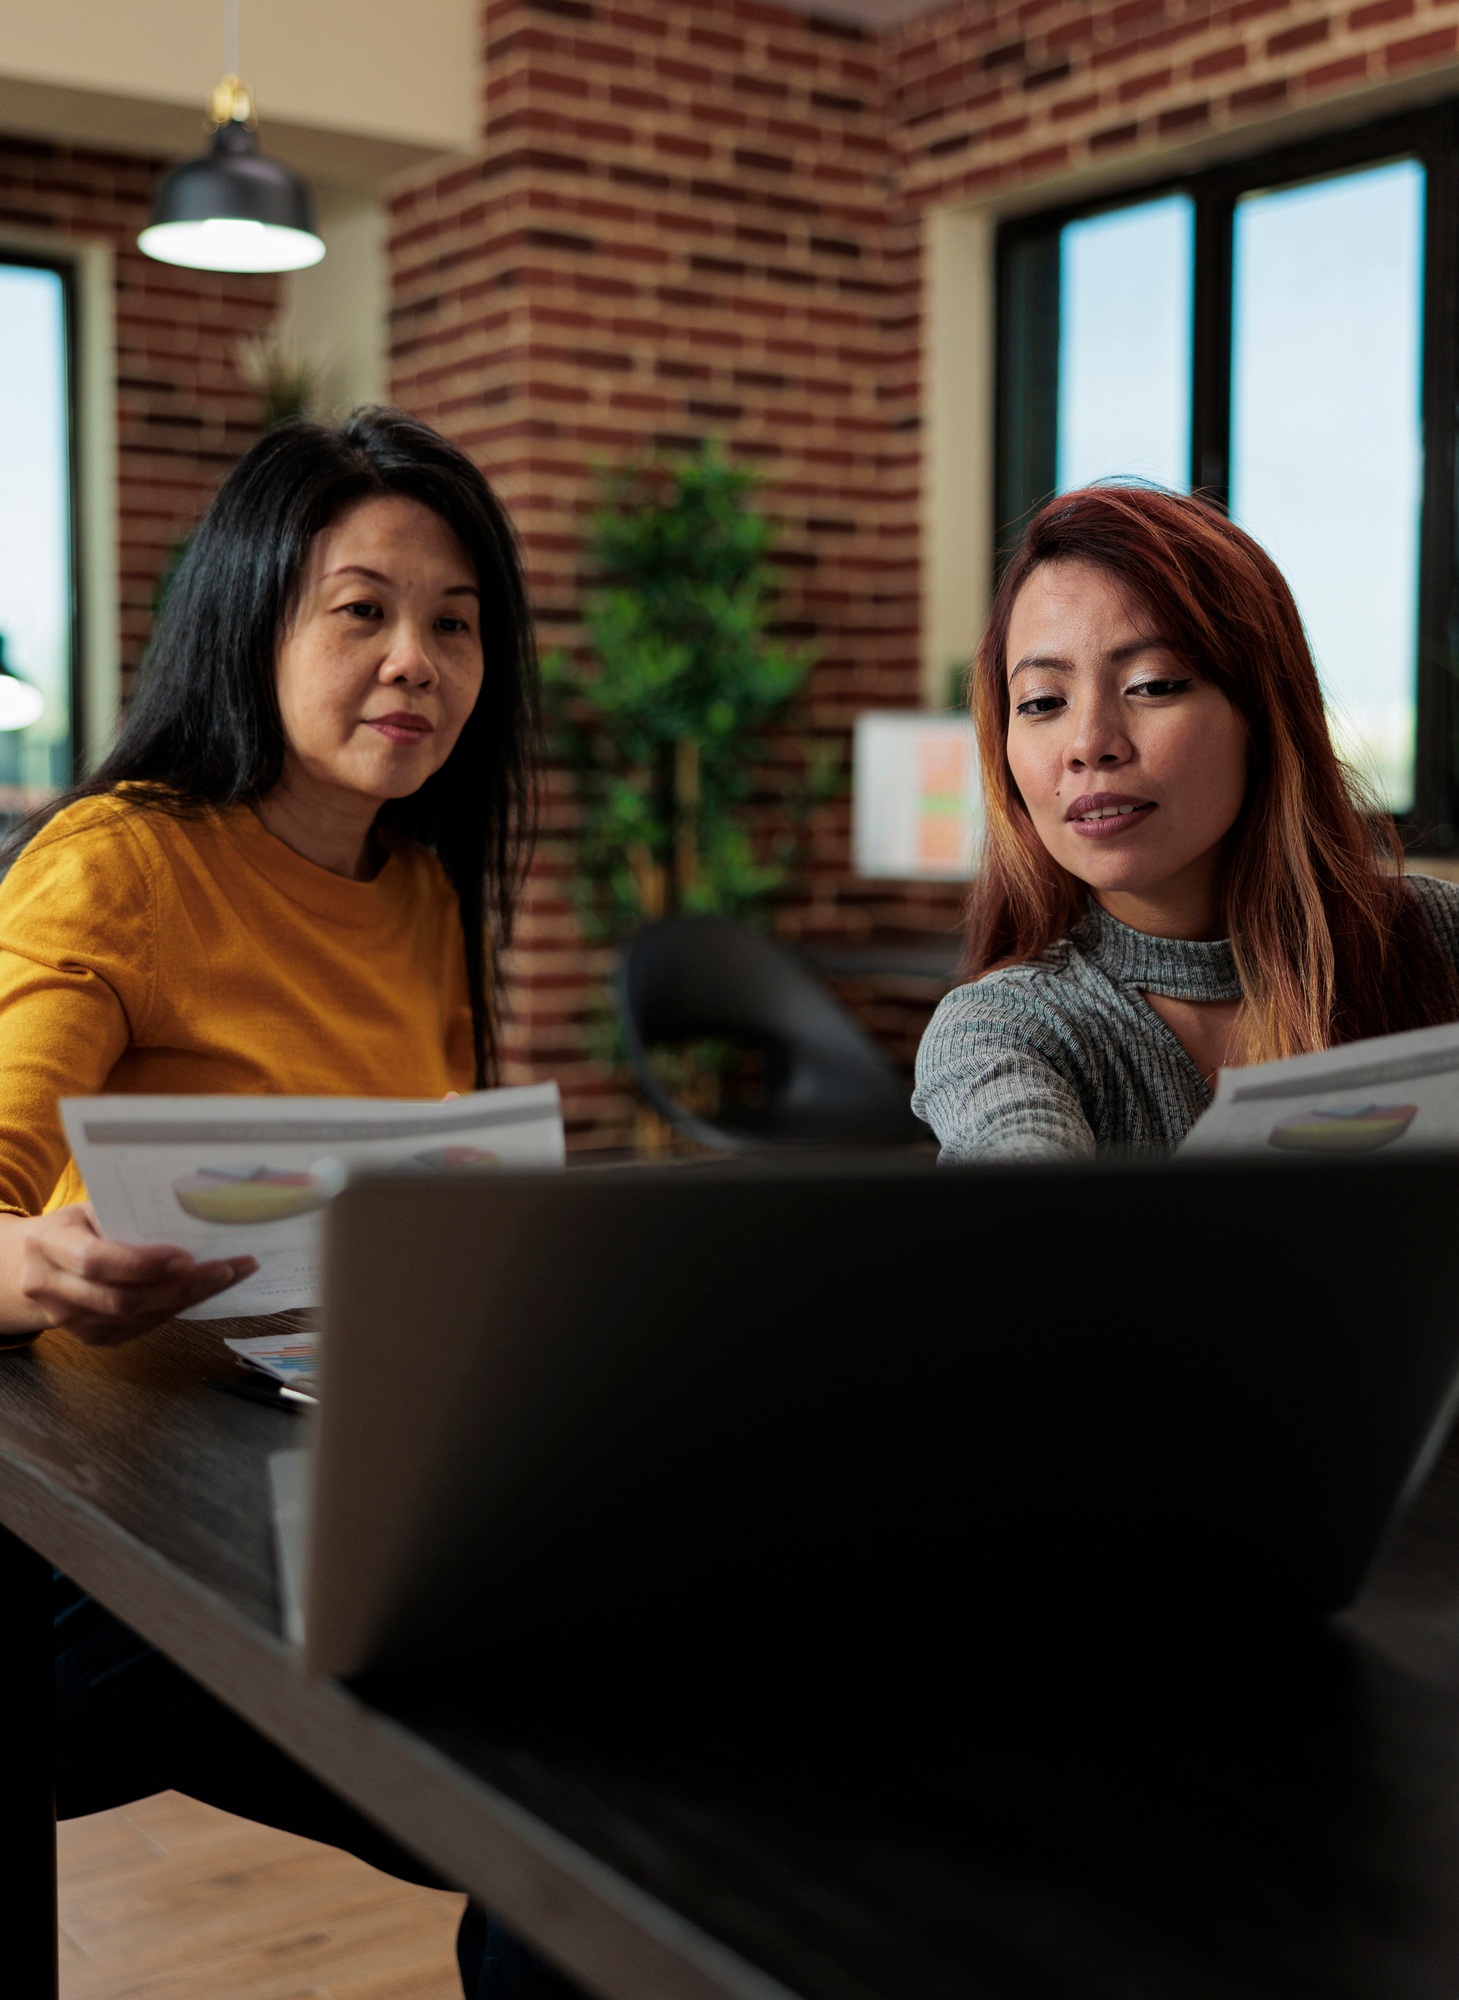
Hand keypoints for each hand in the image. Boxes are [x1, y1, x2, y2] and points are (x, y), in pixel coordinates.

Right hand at [13, 1204, 257, 1346]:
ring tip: (229, 1275)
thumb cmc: (72, 1229)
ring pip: (138, 1317)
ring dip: (189, 1298)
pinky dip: (178, 1309)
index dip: (142, 1264)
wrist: (33, 1264)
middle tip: (226, 1268)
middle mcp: (53, 1289)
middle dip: (181, 1286)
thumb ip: (124, 1215)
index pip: (95, 1261)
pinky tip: (205, 1290)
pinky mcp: (92, 1337)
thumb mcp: (87, 1210)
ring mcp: (70, 1321)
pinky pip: (142, 1328)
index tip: (186, 1256)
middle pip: (124, 1299)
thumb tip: (188, 1214)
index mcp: (48, 1245)